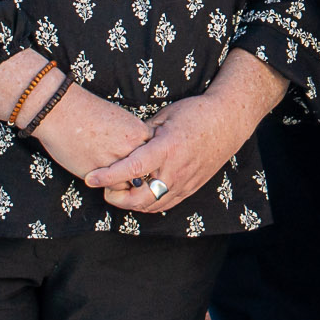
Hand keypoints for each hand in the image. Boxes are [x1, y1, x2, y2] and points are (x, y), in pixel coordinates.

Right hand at [29, 84, 151, 190]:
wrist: (61, 110)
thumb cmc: (86, 112)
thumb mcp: (119, 119)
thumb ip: (132, 137)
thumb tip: (138, 154)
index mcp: (140, 132)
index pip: (154, 156)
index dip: (146, 162)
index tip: (137, 162)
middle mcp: (133, 148)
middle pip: (146, 172)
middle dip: (139, 176)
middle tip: (125, 172)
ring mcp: (118, 162)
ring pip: (130, 183)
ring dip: (122, 182)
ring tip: (108, 170)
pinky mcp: (101, 174)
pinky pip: (113, 188)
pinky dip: (108, 185)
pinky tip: (96, 171)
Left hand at [84, 90, 261, 215]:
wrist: (228, 122)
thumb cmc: (195, 113)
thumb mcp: (164, 116)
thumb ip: (142, 134)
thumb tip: (121, 145)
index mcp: (167, 148)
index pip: (132, 169)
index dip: (108, 176)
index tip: (91, 178)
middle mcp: (176, 170)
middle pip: (140, 198)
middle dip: (116, 198)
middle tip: (104, 187)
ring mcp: (185, 182)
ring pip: (152, 206)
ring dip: (131, 203)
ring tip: (117, 191)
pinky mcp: (191, 188)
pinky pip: (165, 205)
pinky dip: (148, 204)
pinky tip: (138, 195)